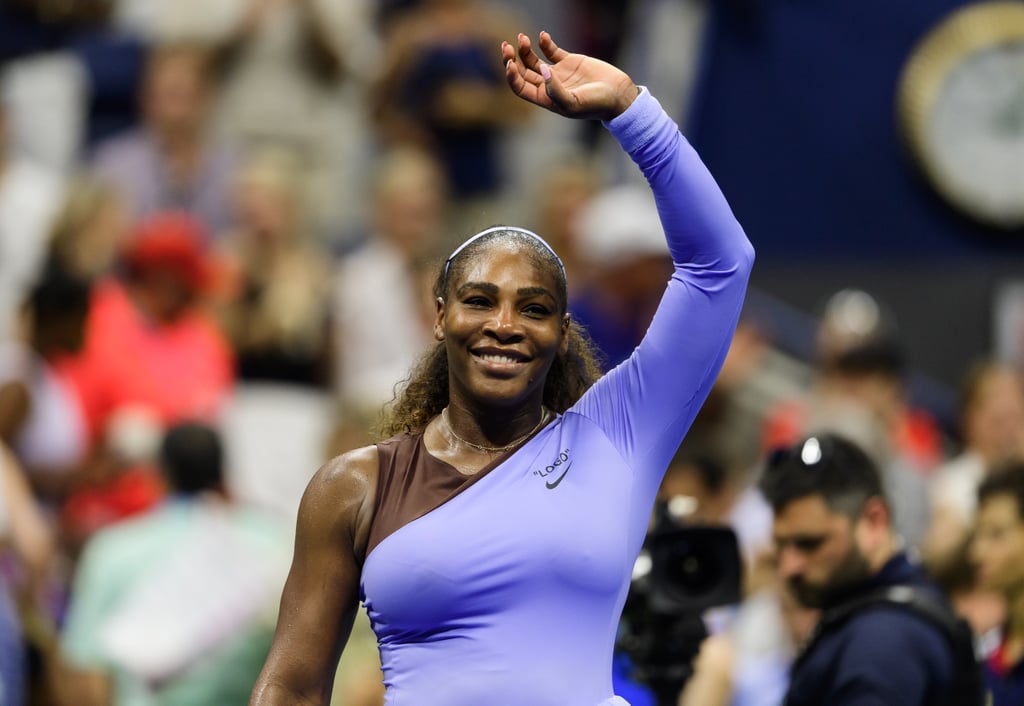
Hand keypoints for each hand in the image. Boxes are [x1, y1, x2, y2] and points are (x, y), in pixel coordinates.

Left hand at [502, 32, 637, 120]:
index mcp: (545, 99)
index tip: (510, 64)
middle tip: (506, 46)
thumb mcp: (574, 103)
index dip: (512, 76)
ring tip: (522, 37)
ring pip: (533, 60)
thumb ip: (555, 90)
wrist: (618, 95)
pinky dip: (545, 42)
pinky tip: (543, 36)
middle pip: (522, 72)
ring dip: (525, 49)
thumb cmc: (596, 105)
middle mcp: (548, 86)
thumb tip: (542, 70)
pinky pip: (551, 50)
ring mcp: (557, 73)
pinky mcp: (569, 61)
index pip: (520, 87)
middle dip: (512, 59)